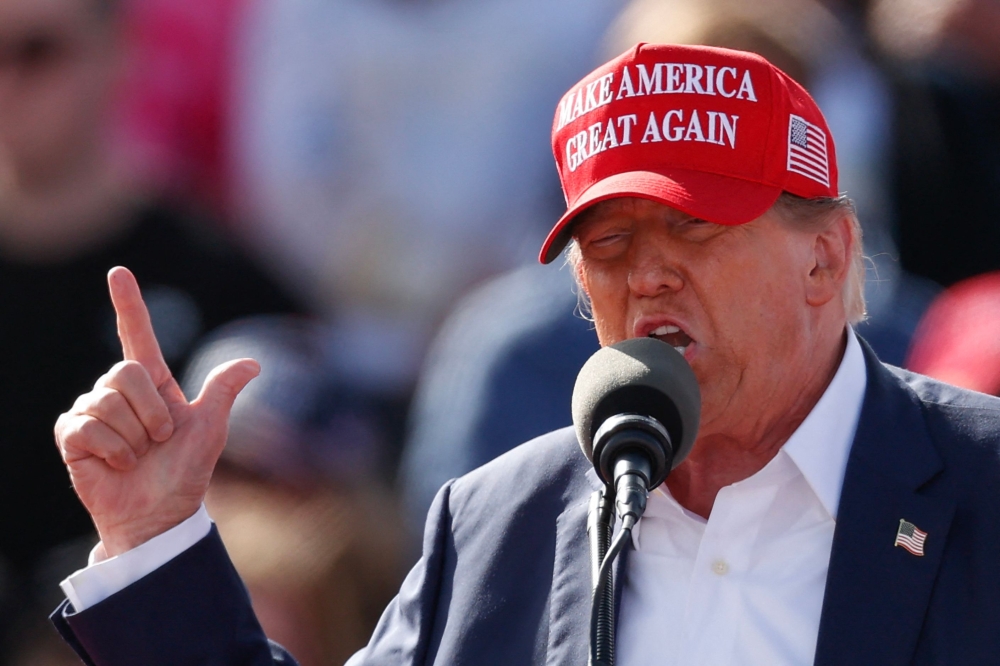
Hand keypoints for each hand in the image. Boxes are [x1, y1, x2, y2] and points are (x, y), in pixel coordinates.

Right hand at [55, 267, 259, 556]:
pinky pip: (86, 426)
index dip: (128, 303)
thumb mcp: (209, 429)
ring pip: (106, 401)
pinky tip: (117, 465)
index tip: (119, 272)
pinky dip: (112, 450)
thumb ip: (222, 392)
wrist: (160, 514)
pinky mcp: (72, 434)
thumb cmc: (184, 472)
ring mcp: (92, 411)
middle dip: (150, 412)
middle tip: (158, 441)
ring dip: (132, 436)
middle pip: (126, 373)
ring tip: (138, 456)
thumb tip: (254, 362)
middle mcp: (119, 391)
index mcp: (153, 383)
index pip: (138, 334)